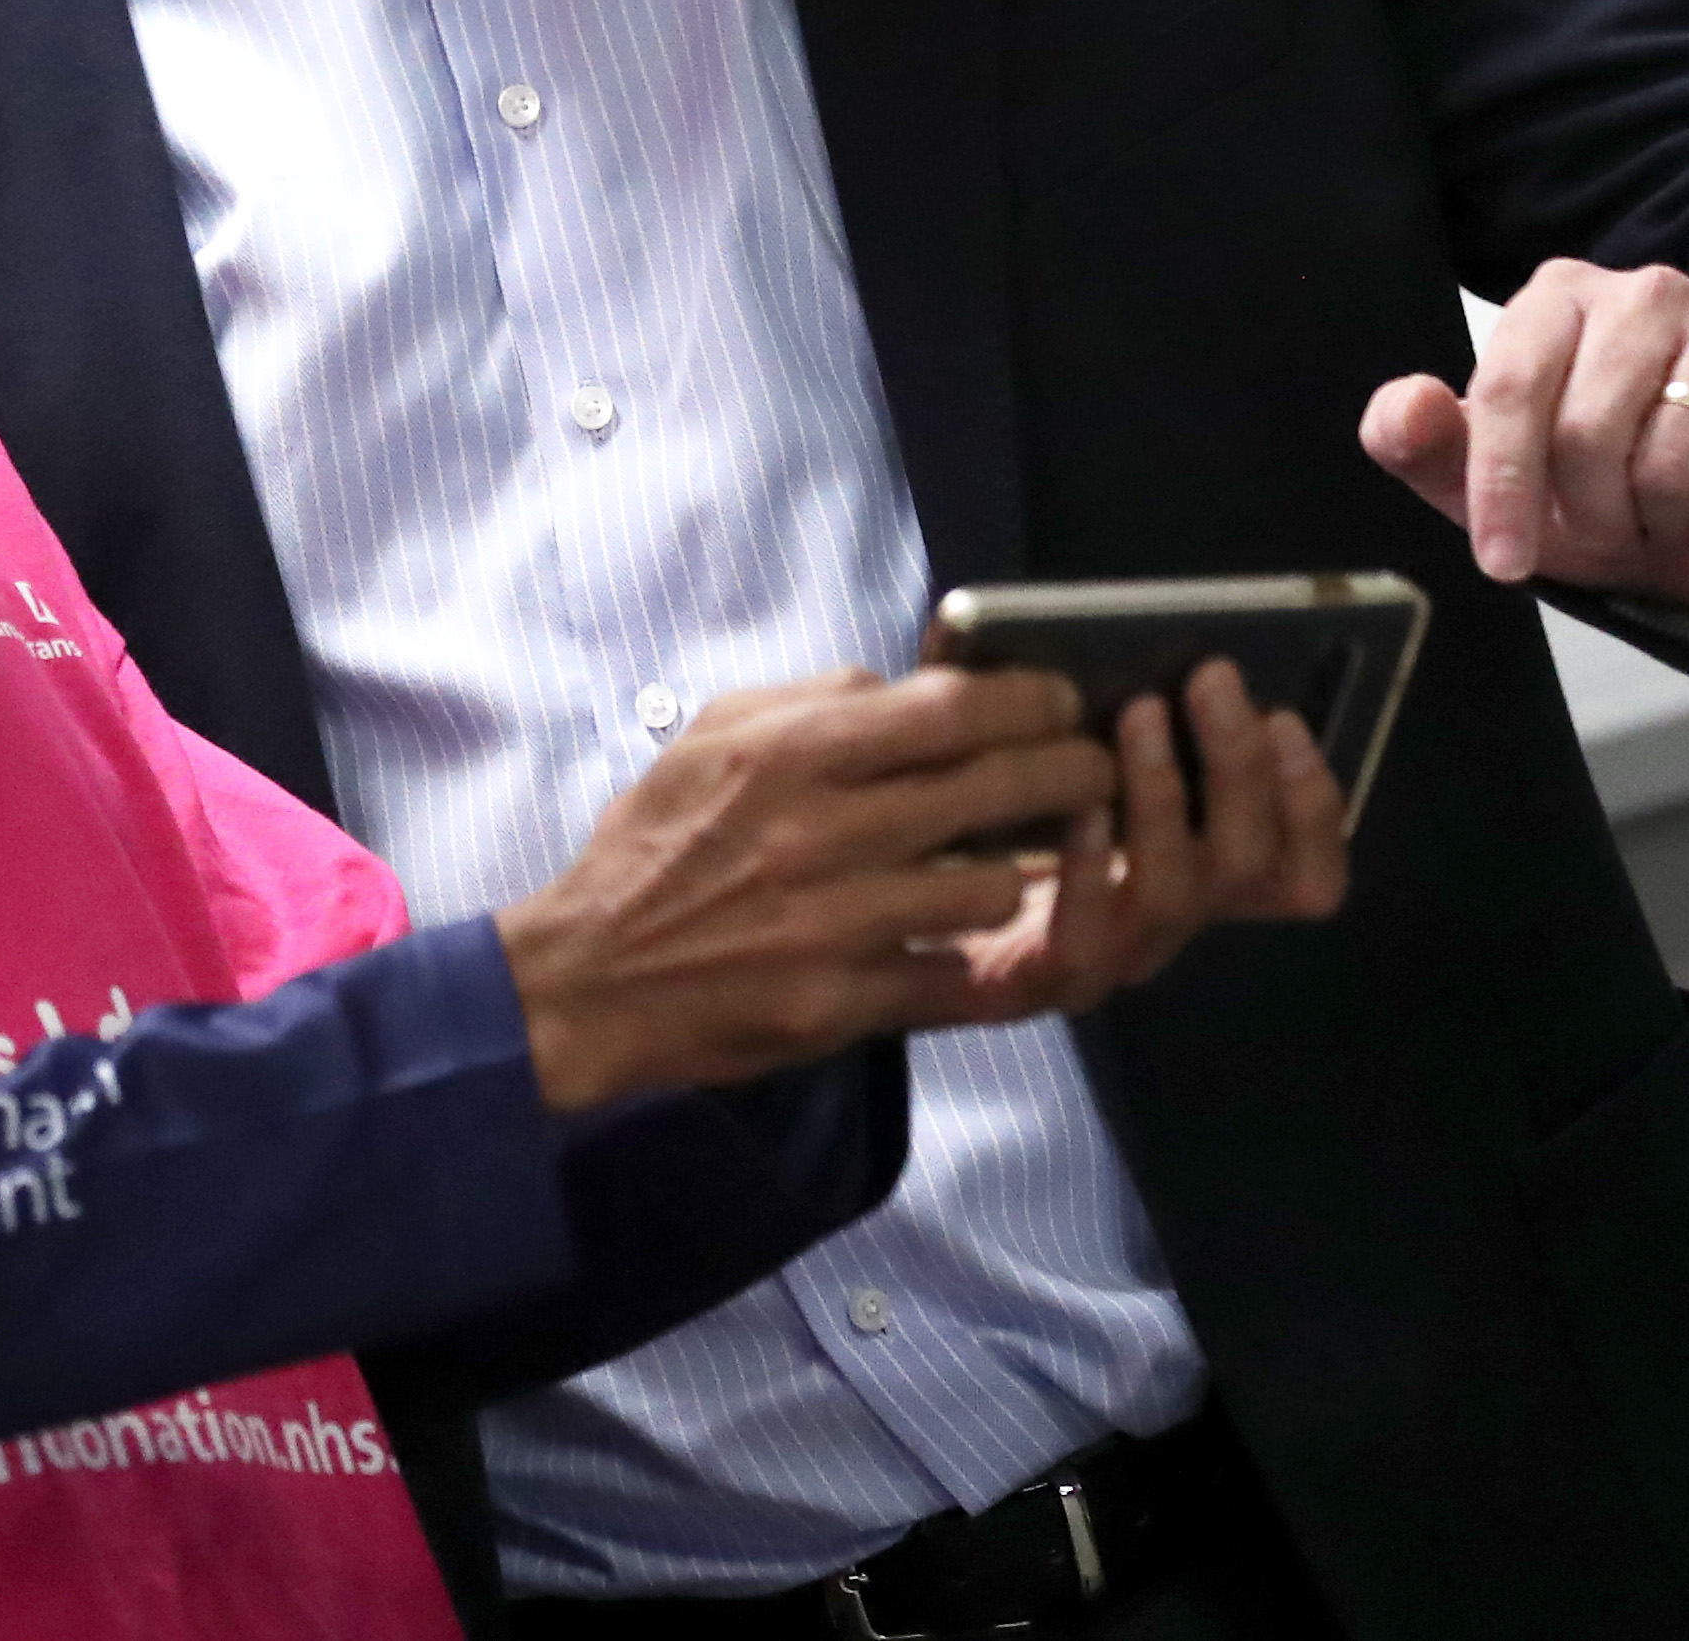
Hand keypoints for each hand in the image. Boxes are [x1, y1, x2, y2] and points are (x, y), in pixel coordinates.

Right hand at [497, 666, 1125, 1111]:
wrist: (589, 977)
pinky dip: (978, 953)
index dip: (1029, 700)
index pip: (949, 710)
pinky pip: (952, 973)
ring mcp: (837, 924)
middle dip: (1070, 772)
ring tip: (1038, 861)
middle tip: (1099, 769)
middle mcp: (821, 832)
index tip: (1062, 702)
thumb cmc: (654, 846)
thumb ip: (811, 697)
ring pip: (993, 887)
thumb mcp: (711, 735)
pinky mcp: (842, 1002)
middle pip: (993, 789)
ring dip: (1026, 871)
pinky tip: (982, 937)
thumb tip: (902, 684)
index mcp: (790, 753)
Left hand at [947, 656, 1350, 1010]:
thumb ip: (1112, 704)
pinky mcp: (1036, 984)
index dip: (1313, 806)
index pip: (1303, 872)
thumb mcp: (1062, 741)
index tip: (1284, 720)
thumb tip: (1139, 635)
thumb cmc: (995, 799)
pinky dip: (1090, 867)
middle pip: (1251, 866)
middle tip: (1213, 681)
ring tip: (1140, 715)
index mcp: (1200, 870)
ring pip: (1175, 898)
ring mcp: (1109, 958)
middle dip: (1243, 767)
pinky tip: (1078, 807)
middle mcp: (1171, 920)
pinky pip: (1083, 940)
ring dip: (1167, 798)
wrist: (902, 897)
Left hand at [1359, 259, 1688, 617]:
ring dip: (1661, 522)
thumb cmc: (1606, 493)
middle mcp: (1646, 293)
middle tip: (1610, 527)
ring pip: (1669, 460)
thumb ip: (1429, 447)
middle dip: (1590, 514)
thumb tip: (1406, 409)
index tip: (1502, 564)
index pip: (1510, 389)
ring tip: (1668, 513)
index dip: (1501, 488)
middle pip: (1586, 432)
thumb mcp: (1502, 487)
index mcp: (1559, 299)